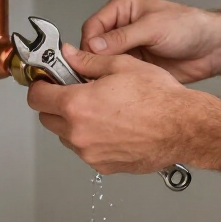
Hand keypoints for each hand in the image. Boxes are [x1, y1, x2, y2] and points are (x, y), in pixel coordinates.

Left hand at [28, 44, 210, 174]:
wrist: (184, 127)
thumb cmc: (159, 97)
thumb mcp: (122, 65)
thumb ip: (88, 60)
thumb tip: (69, 55)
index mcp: (77, 105)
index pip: (37, 98)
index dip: (40, 85)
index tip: (47, 82)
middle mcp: (79, 133)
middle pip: (47, 119)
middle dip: (56, 104)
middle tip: (77, 93)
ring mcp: (91, 153)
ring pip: (67, 137)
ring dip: (75, 123)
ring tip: (103, 110)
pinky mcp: (104, 166)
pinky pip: (87, 151)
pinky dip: (93, 139)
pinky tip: (115, 126)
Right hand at [80, 0, 220, 82]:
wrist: (211, 49)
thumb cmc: (189, 27)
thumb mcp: (153, 28)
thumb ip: (123, 37)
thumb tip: (94, 46)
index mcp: (123, 8)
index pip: (93, 26)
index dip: (89, 45)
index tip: (89, 61)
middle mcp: (122, 26)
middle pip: (94, 46)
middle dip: (94, 61)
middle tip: (96, 75)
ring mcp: (128, 47)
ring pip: (103, 62)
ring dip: (105, 72)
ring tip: (109, 82)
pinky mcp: (135, 64)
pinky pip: (117, 73)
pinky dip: (116, 80)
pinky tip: (119, 87)